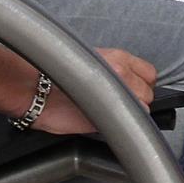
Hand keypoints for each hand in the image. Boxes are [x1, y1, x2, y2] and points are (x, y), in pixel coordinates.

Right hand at [31, 48, 157, 135]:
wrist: (33, 89)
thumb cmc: (52, 78)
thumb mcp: (88, 65)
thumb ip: (111, 73)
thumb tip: (125, 86)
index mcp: (117, 57)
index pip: (150, 73)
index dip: (142, 85)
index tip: (133, 91)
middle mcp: (121, 70)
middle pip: (149, 91)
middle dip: (138, 101)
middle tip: (116, 105)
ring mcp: (118, 91)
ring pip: (144, 106)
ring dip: (131, 113)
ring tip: (110, 114)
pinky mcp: (109, 112)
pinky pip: (131, 121)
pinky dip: (124, 125)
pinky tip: (108, 122)